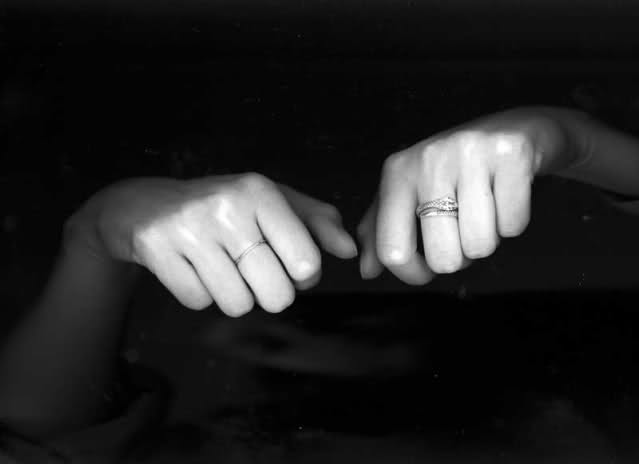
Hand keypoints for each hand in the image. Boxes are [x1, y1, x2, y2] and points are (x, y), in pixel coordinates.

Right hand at [66, 173, 356, 315]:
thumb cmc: (222, 205)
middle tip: (252, 270)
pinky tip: (192, 268)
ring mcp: (189, 228)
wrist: (145, 205)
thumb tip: (350, 250)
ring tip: (221, 267)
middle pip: (276, 294)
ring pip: (238, 304)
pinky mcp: (157, 250)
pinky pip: (200, 302)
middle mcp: (227, 207)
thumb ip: (315, 222)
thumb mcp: (272, 202)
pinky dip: (201, 294)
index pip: (306, 263)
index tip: (290, 265)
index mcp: (261, 192)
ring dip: (234, 295)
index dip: (303, 276)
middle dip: (270, 292)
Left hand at [357, 107, 577, 284]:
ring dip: (488, 240)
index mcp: (398, 172)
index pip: (392, 251)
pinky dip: (512, 224)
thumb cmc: (455, 168)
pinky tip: (506, 198)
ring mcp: (469, 153)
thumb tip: (366, 270)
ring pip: (479, 245)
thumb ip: (381, 230)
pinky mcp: (511, 154)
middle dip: (459, 258)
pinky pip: (512, 226)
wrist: (514, 128)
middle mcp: (428, 159)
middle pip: (442, 257)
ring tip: (485, 211)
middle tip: (463, 230)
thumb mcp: (410, 192)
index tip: (426, 270)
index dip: (413, 274)